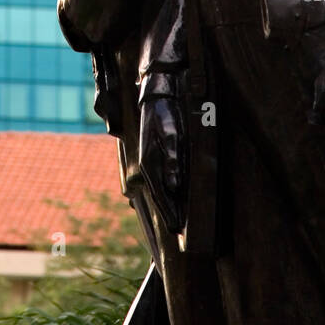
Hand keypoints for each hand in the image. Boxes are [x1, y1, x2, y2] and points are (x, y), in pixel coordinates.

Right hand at [139, 95, 185, 233]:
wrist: (156, 95)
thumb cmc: (165, 114)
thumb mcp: (171, 134)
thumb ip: (173, 160)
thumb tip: (175, 186)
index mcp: (149, 163)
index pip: (160, 195)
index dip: (169, 212)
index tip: (177, 228)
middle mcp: (146, 165)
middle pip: (157, 195)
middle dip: (167, 212)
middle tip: (178, 229)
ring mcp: (148, 161)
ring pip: (157, 188)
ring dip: (166, 202)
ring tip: (176, 217)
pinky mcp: (152, 156)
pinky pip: (158, 179)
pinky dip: (165, 190)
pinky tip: (173, 194)